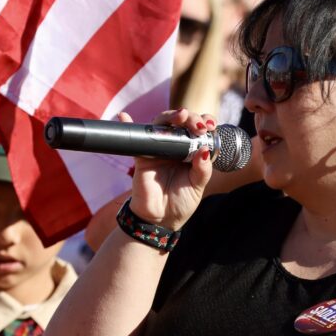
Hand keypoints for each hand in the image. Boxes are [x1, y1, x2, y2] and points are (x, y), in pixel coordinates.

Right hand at [125, 108, 213, 230]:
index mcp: (191, 150)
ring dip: (171, 116)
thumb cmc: (181, 201)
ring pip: (162, 124)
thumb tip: (204, 149)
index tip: (210, 126)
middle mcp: (174, 145)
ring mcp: (157, 148)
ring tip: (181, 115)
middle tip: (199, 126)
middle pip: (181, 121)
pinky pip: (136, 138)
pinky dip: (128, 124)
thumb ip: (203, 169)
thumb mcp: (198, 185)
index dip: (204, 122)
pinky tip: (124, 116)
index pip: (198, 128)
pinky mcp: (142, 155)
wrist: (161, 219)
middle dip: (191, 118)